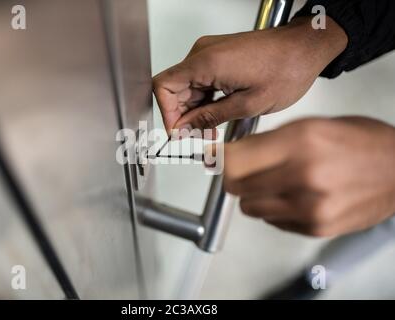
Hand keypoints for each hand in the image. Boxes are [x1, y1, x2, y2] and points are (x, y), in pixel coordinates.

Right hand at [153, 17, 346, 134]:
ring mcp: (210, 52)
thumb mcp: (247, 105)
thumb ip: (210, 117)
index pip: (163, 86)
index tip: (177, 131)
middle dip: (183, 116)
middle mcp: (203, 53)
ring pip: (187, 87)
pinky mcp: (217, 55)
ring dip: (195, 110)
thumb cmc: (286, 69)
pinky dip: (204, 100)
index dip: (167, 113)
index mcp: (206, 62)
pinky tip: (217, 114)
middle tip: (198, 135)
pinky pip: (200, 80)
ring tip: (211, 129)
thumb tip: (186, 127)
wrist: (305, 48)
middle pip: (174, 88)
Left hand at [222, 117, 394, 236]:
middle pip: (235, 185)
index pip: (234, 158)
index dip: (222, 158)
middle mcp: (303, 175)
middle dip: (234, 177)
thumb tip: (235, 152)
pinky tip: (293, 196)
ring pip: (249, 207)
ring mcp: (309, 206)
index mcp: (301, 141)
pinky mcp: (315, 227)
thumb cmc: (362, 143)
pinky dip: (274, 210)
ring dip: (254, 195)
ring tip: (274, 183)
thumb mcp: (313, 125)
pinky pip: (272, 221)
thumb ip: (271, 141)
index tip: (219, 158)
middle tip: (243, 171)